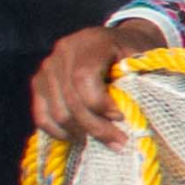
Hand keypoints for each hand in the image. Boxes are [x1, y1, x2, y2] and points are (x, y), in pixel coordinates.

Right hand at [31, 18, 165, 143]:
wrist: (119, 41)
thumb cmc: (136, 53)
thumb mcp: (144, 59)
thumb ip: (136, 81)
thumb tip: (128, 117)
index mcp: (91, 42)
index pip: (82, 78)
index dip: (99, 103)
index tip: (122, 117)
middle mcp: (63, 52)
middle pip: (71, 99)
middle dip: (96, 127)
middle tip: (120, 142)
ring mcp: (48, 67)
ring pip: (57, 112)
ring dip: (82, 133)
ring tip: (106, 142)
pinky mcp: (40, 83)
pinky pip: (42, 115)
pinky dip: (59, 132)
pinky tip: (81, 139)